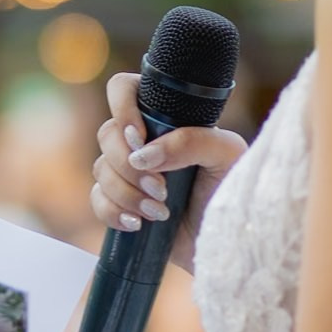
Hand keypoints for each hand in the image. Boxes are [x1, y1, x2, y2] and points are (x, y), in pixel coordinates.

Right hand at [91, 71, 247, 248]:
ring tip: (159, 212)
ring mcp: (130, 173)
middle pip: (107, 134)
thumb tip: (143, 154)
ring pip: (100, 169)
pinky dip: (113, 212)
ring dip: (127, 193)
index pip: (125, 90)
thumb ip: (191, 141)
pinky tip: (137, 224)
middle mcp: (144, 141)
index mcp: (167, 119)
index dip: (122, 108)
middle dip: (128, 165)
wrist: (228, 241)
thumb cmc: (234, 190)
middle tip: (160, 188)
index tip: (139, 138)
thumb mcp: (227, 155)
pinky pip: (98, 200)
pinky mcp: (122, 203)